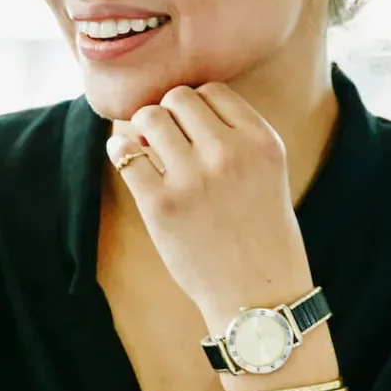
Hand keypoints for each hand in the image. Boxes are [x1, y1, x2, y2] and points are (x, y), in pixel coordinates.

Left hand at [107, 84, 311, 323]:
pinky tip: (127, 158)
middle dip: (168, 114)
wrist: (258, 298)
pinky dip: (121, 150)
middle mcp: (229, 153)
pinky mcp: (161, 205)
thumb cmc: (261, 235)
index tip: (193, 130)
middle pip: (178, 98)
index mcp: (262, 142)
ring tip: (149, 149)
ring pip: (150, 118)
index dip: (197, 107)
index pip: (213, 92)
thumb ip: (235, 136)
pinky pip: (125, 154)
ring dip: (143, 129)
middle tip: (168, 140)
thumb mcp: (269, 173)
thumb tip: (173, 106)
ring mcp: (193, 179)